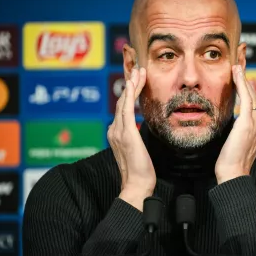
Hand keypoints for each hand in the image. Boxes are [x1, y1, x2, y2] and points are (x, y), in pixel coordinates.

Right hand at [107, 67, 155, 210]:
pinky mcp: (126, 134)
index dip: (129, 93)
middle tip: (138, 70)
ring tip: (138, 72)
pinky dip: (129, 95)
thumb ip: (134, 137)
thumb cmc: (140, 170)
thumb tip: (138, 129)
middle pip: (121, 102)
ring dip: (131, 85)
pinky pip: (126, 109)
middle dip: (130, 85)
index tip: (137, 82)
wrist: (136, 184)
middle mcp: (114, 130)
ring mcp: (118, 131)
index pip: (123, 108)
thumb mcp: (137, 149)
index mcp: (117, 133)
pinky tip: (133, 84)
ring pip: (123, 102)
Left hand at [215, 65, 255, 183]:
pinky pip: (247, 98)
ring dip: (243, 78)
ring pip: (252, 95)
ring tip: (237, 64)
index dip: (248, 89)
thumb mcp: (240, 145)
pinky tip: (237, 73)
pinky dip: (242, 83)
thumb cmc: (232, 162)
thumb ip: (247, 134)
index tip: (241, 77)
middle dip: (246, 79)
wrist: (233, 174)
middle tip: (240, 63)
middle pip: (255, 96)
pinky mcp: (248, 123)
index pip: (254, 104)